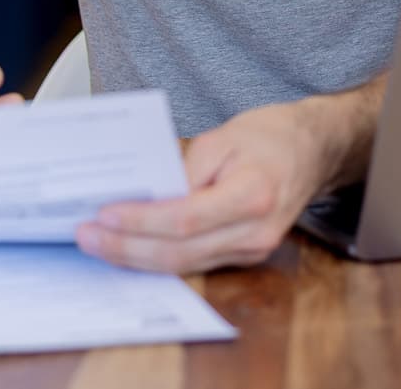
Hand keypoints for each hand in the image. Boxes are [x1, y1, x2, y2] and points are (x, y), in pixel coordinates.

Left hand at [75, 100, 330, 272]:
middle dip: (126, 248)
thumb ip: (185, 168)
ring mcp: (252, 250)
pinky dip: (158, 257)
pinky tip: (129, 246)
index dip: (140, 221)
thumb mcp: (224, 136)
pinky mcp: (245, 255)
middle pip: (179, 253)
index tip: (104, 214)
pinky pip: (194, 262)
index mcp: (254, 195)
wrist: (313, 151)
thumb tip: (145, 197)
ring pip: (183, 265)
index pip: (185, 219)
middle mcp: (255, 232)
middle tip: (86, 236)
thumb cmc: (270, 136)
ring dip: (136, 257)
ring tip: (97, 242)